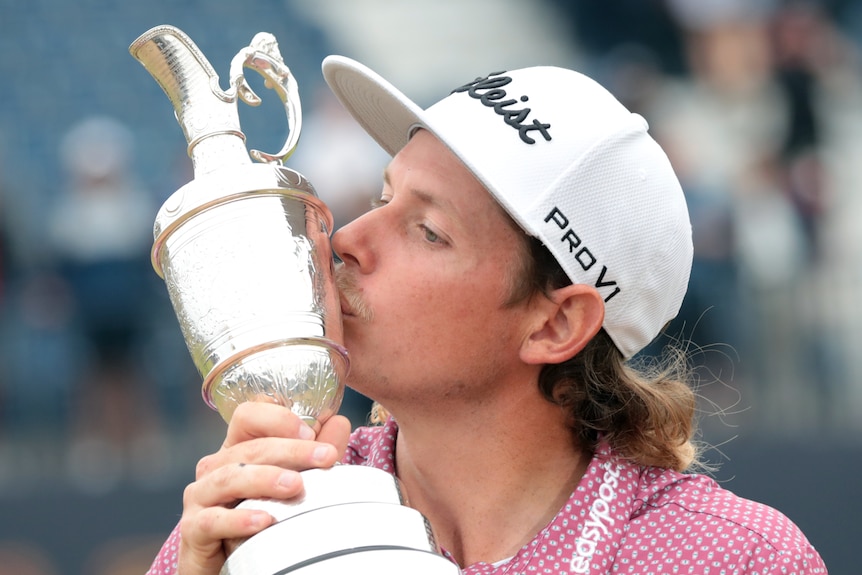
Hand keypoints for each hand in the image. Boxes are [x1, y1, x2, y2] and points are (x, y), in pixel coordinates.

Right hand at [176, 402, 350, 574]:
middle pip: (249, 447)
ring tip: (296, 486)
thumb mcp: (290, 484)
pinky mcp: (193, 530)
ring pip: (230, 477)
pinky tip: (264, 521)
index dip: (278, 418)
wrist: (230, 566)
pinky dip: (238, 519)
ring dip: (266, 478)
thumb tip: (339, 423)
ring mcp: (201, 497)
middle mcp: (215, 467)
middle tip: (326, 457)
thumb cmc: (261, 519)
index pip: (248, 415)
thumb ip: (312, 455)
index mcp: (237, 449)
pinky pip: (211, 520)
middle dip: (291, 450)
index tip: (313, 432)